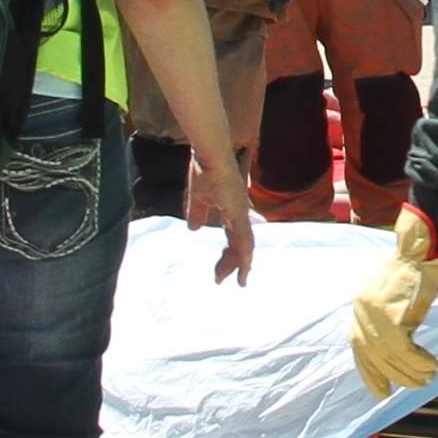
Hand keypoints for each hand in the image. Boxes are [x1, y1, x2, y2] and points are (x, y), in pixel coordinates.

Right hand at [201, 167, 256, 286]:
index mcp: (231, 209)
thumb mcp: (198, 197)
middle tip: (223, 278)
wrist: (210, 156)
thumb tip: (192, 228)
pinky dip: (244, 257)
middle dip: (233, 263)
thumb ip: (196, 213)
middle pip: (241, 244)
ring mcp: (242, 214)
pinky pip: (245, 241)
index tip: (222, 267)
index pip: (233, 236)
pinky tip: (243, 270)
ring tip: (237, 281)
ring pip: (245, 247)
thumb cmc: (204, 170)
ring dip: (240, 265)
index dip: (230, 252)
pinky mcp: (239, 214)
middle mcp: (240, 213)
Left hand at [350, 208, 437, 396]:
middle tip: (417, 385)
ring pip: (391, 357)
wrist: (423, 249)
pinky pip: (405, 351)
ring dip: (412, 373)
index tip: (382, 391)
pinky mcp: (394, 316)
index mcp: (360, 308)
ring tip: (429, 377)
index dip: (370, 373)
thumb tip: (394, 350)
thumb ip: (387, 319)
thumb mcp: (391, 297)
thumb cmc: (415, 272)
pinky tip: (431, 365)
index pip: (359, 349)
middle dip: (395, 376)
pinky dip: (419, 363)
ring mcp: (376, 315)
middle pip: (375, 356)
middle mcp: (362, 313)